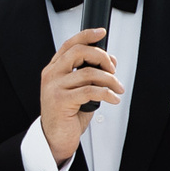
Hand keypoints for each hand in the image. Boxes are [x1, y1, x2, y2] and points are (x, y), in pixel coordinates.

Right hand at [39, 28, 120, 164]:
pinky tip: (113, 98)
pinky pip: (90, 91)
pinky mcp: (61, 101)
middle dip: (102, 57)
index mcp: (54, 69)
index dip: (87, 35)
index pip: (70, 44)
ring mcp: (54, 87)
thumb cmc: (66, 115)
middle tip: (113, 69)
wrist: (55, 138)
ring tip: (117, 88)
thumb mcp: (79, 90)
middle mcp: (52, 75)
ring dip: (109, 80)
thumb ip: (91, 74)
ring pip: (89, 73)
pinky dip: (106, 93)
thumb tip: (110, 60)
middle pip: (79, 52)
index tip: (101, 32)